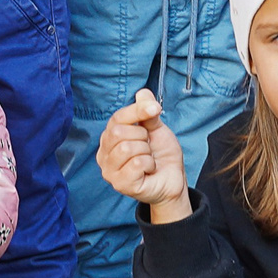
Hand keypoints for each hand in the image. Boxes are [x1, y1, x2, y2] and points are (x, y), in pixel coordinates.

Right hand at [98, 89, 191, 222]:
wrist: (173, 179)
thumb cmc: (161, 155)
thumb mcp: (156, 128)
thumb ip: (147, 111)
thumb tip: (143, 93)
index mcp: (109, 138)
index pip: (117, 117)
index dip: (138, 111)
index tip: (156, 109)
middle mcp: (104, 154)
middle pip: (119, 132)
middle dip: (142, 136)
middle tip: (148, 146)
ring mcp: (109, 171)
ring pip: (127, 148)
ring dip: (146, 152)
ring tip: (148, 159)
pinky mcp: (120, 184)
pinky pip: (137, 164)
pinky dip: (150, 164)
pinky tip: (148, 170)